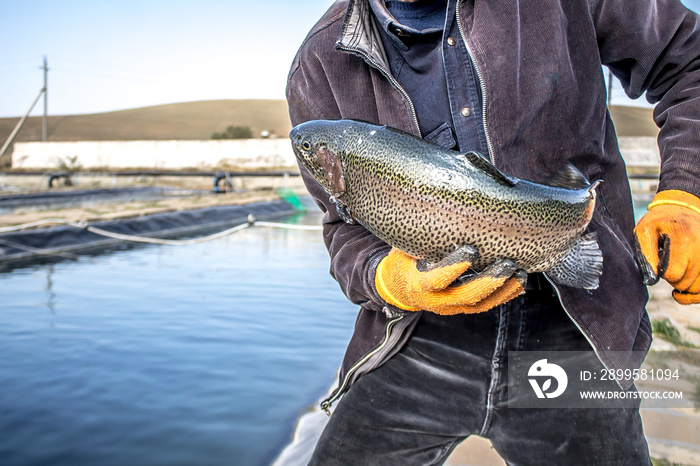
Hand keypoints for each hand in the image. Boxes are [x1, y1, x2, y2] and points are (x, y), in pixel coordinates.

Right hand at [375, 247, 525, 314]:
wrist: (399, 288)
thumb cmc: (404, 262)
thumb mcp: (405, 249)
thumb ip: (421, 238)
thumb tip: (437, 208)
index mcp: (418, 284)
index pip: (437, 279)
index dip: (454, 267)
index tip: (471, 250)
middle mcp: (436, 301)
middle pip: (466, 296)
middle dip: (489, 281)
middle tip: (508, 264)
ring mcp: (451, 307)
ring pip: (480, 304)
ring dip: (503, 290)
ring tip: (520, 273)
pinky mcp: (462, 308)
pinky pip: (486, 305)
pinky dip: (504, 296)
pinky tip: (519, 284)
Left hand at [634, 190, 699, 304]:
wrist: (685, 210)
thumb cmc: (661, 221)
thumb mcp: (645, 230)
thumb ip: (646, 254)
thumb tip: (652, 279)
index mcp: (685, 240)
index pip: (673, 273)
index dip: (661, 271)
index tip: (660, 259)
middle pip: (685, 283)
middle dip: (672, 278)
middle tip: (668, 261)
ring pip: (697, 289)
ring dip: (683, 285)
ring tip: (676, 268)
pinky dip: (694, 295)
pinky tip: (681, 291)